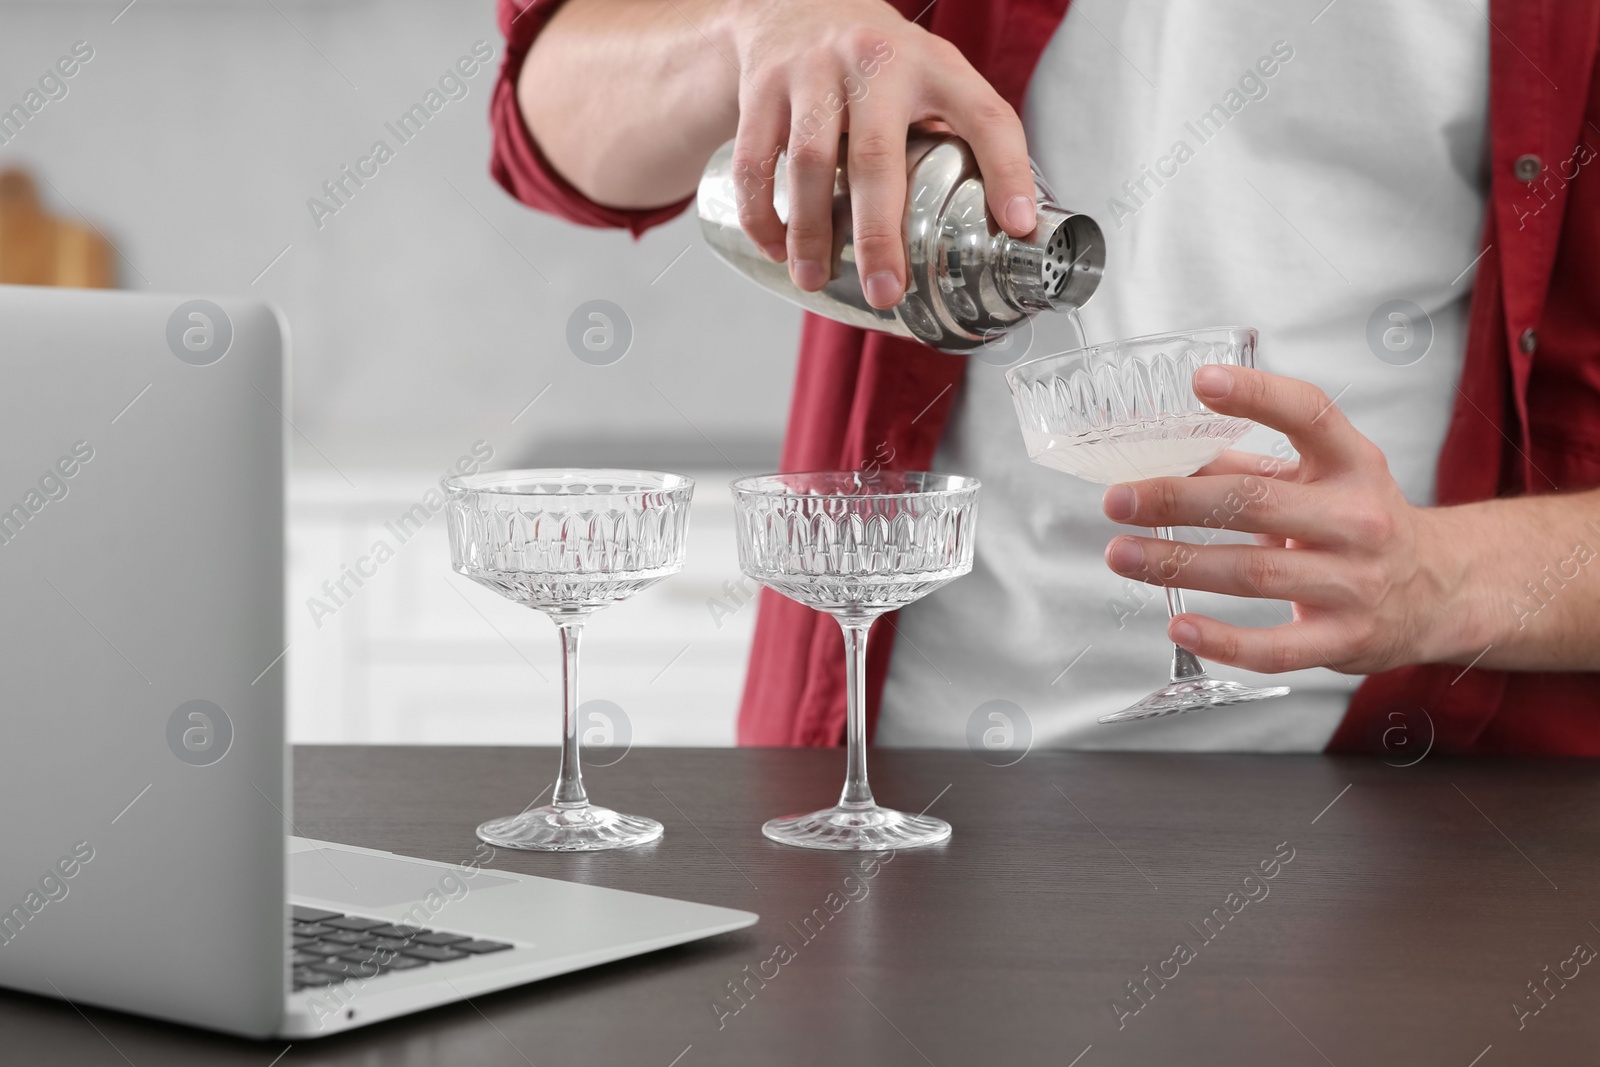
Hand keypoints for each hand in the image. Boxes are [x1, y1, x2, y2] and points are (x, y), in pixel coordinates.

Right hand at [725, 0, 1036, 307]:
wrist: (794, 2)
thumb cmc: (875, 60)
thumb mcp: (928, 74)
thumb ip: (955, 131)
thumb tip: (1000, 223)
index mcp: (932, 65)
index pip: (985, 115)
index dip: (1007, 171)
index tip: (1017, 227)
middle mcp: (874, 63)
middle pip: (875, 157)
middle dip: (879, 235)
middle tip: (886, 291)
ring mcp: (812, 71)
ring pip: (807, 162)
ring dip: (810, 232)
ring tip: (814, 280)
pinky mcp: (762, 87)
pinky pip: (756, 162)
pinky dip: (762, 213)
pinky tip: (777, 248)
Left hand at [1097, 364, 1469, 674]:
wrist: (1441, 590)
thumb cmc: (1360, 524)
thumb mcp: (1322, 481)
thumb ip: (1249, 468)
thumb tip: (1165, 456)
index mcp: (1352, 465)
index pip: (1311, 415)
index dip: (1258, 396)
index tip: (1202, 381)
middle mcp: (1357, 519)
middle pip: (1258, 503)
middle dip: (1178, 499)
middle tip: (1118, 499)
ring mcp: (1355, 582)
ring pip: (1253, 572)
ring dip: (1177, 564)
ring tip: (1122, 554)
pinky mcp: (1344, 638)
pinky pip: (1276, 647)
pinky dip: (1223, 640)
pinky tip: (1179, 624)